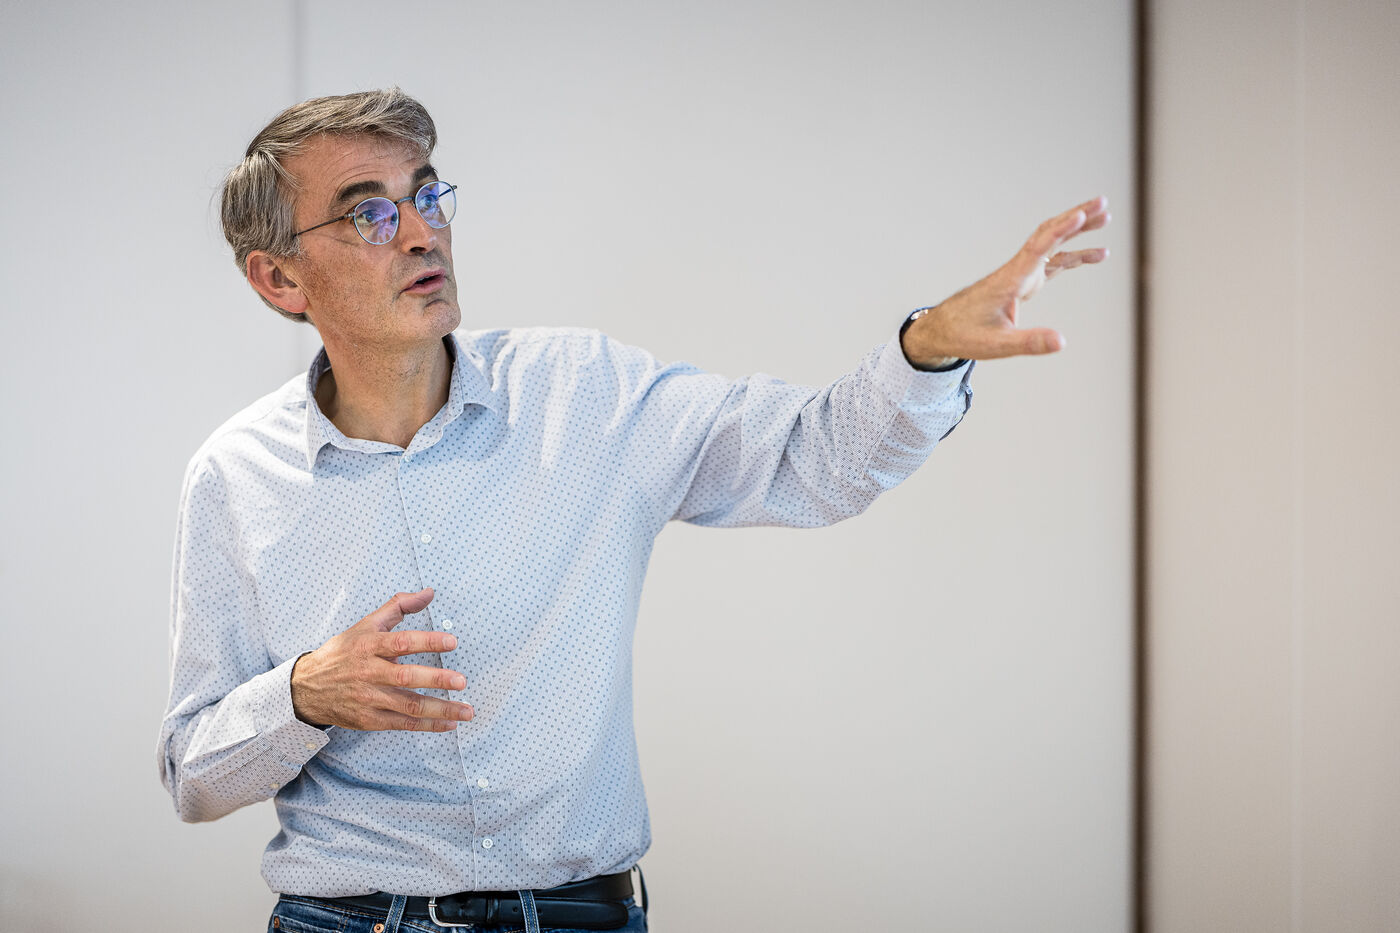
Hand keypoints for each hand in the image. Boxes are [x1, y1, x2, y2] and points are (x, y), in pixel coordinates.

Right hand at [289, 587, 473, 730]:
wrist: (307, 687)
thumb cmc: (343, 653)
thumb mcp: (366, 624)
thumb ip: (399, 606)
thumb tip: (429, 593)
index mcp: (369, 645)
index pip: (400, 642)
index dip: (427, 641)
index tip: (452, 642)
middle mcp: (369, 672)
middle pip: (405, 677)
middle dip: (436, 679)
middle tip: (461, 681)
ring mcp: (369, 698)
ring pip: (408, 706)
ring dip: (440, 709)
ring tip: (466, 710)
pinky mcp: (369, 720)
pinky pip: (403, 724)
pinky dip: (428, 725)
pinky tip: (449, 723)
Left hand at [901, 196, 1110, 362]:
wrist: (942, 330)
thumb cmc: (965, 335)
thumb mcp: (997, 345)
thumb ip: (1029, 342)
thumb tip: (1061, 341)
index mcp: (1010, 281)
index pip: (1038, 249)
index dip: (1060, 231)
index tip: (1081, 214)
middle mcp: (1017, 271)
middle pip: (1048, 235)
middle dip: (1075, 217)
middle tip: (1103, 202)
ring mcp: (1021, 274)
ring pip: (1052, 244)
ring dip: (1077, 230)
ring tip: (1105, 216)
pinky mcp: (1023, 282)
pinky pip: (1052, 262)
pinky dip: (1074, 255)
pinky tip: (1095, 253)